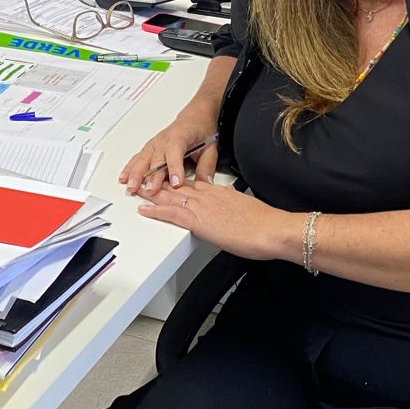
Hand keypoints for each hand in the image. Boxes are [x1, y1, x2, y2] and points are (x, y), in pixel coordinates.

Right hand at [119, 113, 217, 195]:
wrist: (194, 116)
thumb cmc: (201, 129)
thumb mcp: (211, 147)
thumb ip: (207, 166)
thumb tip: (205, 182)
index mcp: (180, 137)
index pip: (176, 153)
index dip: (175, 168)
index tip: (176, 183)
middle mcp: (164, 140)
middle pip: (156, 159)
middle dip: (152, 177)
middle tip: (151, 191)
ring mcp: (155, 144)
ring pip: (143, 160)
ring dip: (136, 174)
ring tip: (131, 187)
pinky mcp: (150, 148)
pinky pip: (137, 158)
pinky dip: (130, 168)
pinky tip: (124, 178)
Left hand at [135, 180, 296, 262]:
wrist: (273, 229)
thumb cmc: (266, 224)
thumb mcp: (247, 210)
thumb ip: (234, 207)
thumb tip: (231, 210)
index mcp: (221, 192)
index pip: (194, 183)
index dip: (178, 181)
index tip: (167, 179)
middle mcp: (209, 195)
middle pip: (178, 187)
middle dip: (160, 183)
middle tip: (144, 180)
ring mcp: (203, 207)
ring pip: (171, 196)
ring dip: (152, 193)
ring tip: (137, 190)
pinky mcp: (199, 221)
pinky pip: (172, 213)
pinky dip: (156, 210)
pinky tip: (144, 209)